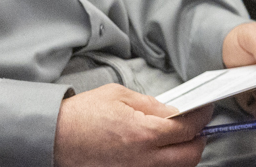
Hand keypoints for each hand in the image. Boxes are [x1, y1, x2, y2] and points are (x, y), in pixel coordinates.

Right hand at [53, 84, 210, 166]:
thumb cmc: (81, 116)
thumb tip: (175, 111)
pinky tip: (159, 151)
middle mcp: (142, 160)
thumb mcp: (121, 96)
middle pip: (189, 156)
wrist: (52, 138)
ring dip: (182, 154)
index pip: (188, 129)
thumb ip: (153, 105)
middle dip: (198, 139)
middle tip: (195, 126)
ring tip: (178, 138)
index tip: (204, 109)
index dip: (201, 117)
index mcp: (142, 134)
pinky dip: (164, 164)